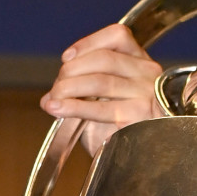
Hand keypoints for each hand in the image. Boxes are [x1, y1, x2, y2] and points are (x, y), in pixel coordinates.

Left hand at [41, 22, 166, 157]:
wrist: (143, 159)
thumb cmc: (122, 126)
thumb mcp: (104, 99)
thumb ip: (80, 90)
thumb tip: (49, 97)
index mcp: (140, 61)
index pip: (118, 36)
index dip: (88, 43)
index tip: (67, 58)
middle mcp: (147, 74)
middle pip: (104, 59)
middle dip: (72, 70)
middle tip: (57, 88)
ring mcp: (145, 95)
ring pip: (100, 81)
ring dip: (69, 88)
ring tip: (53, 100)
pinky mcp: (138, 117)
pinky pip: (100, 108)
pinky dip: (73, 107)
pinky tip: (58, 109)